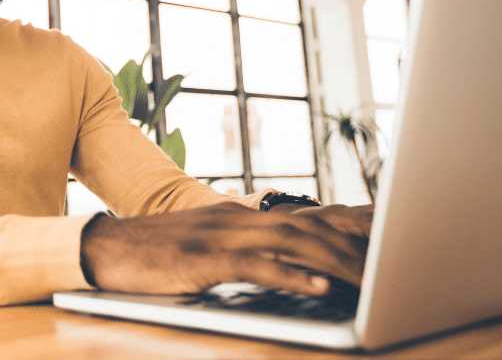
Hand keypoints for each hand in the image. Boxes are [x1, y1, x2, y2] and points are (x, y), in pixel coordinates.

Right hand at [80, 202, 372, 296]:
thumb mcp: (208, 245)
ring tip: (370, 278)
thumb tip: (292, 263)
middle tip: (396, 260)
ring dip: (334, 260)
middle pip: (310, 225)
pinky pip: (255, 266)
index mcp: (242, 214)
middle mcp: (237, 218)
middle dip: (356, 244)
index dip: (352, 222)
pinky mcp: (203, 259)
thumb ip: (248, 248)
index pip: (307, 213)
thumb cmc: (157, 253)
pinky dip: (290, 276)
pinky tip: (318, 287)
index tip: (392, 234)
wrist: (105, 247)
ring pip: (291, 242)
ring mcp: (220, 236)